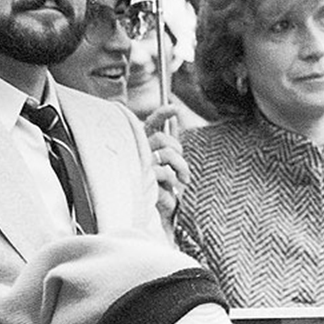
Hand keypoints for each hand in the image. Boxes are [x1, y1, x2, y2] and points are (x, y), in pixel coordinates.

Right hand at [144, 106, 190, 223]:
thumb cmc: (164, 189)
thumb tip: (175, 119)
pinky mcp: (144, 178)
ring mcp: (140, 165)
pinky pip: (164, 171)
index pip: (150, 124)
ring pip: (166, 152)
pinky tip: (172, 189)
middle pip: (162, 138)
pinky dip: (173, 179)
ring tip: (183, 180)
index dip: (161, 114)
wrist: (160, 214)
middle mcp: (139, 153)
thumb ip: (170, 142)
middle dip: (177, 149)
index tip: (175, 108)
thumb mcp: (171, 164)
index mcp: (143, 146)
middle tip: (182, 166)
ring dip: (181, 165)